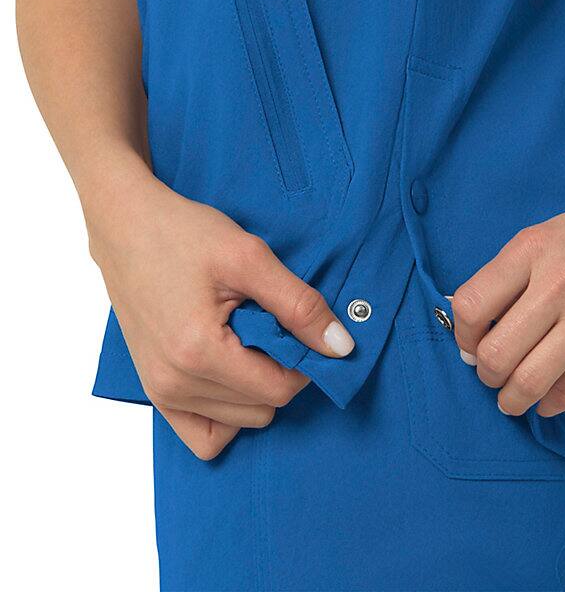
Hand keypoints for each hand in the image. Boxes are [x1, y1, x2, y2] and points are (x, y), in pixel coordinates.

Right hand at [87, 170, 353, 459]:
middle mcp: (174, 384)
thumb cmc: (183, 234)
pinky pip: (203, 435)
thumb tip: (341, 348)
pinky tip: (233, 371)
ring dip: (256, 388)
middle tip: (268, 326)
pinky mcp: (154, 391)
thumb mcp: (251, 259)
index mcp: (198, 353)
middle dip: (280, 372)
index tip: (298, 327)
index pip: (280, 390)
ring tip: (245, 339)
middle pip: (263, 409)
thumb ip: (299, 306)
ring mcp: (160, 393)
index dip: (304, 361)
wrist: (126, 225)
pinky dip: (228, 413)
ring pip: (240, 422)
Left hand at [452, 180, 564, 417]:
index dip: (463, 335)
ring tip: (513, 397)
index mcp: (533, 247)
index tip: (473, 343)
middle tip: (492, 374)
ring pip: (528, 381)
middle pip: (495, 352)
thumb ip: (514, 274)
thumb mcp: (553, 234)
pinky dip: (550, 403)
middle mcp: (559, 281)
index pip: (470, 306)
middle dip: (486, 374)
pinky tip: (548, 398)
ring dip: (512, 399)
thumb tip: (475, 327)